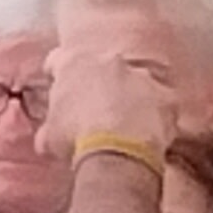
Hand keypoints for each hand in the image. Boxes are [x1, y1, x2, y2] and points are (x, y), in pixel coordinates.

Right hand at [42, 34, 183, 166]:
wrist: (116, 152)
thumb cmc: (75, 138)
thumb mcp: (51, 137)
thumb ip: (50, 129)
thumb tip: (46, 139)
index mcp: (74, 63)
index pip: (59, 60)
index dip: (57, 73)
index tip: (57, 84)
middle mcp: (110, 60)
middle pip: (101, 67)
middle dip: (98, 84)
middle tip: (94, 110)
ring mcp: (142, 76)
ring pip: (135, 82)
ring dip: (130, 97)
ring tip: (125, 125)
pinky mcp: (166, 96)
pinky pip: (160, 103)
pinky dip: (155, 116)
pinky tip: (148, 134)